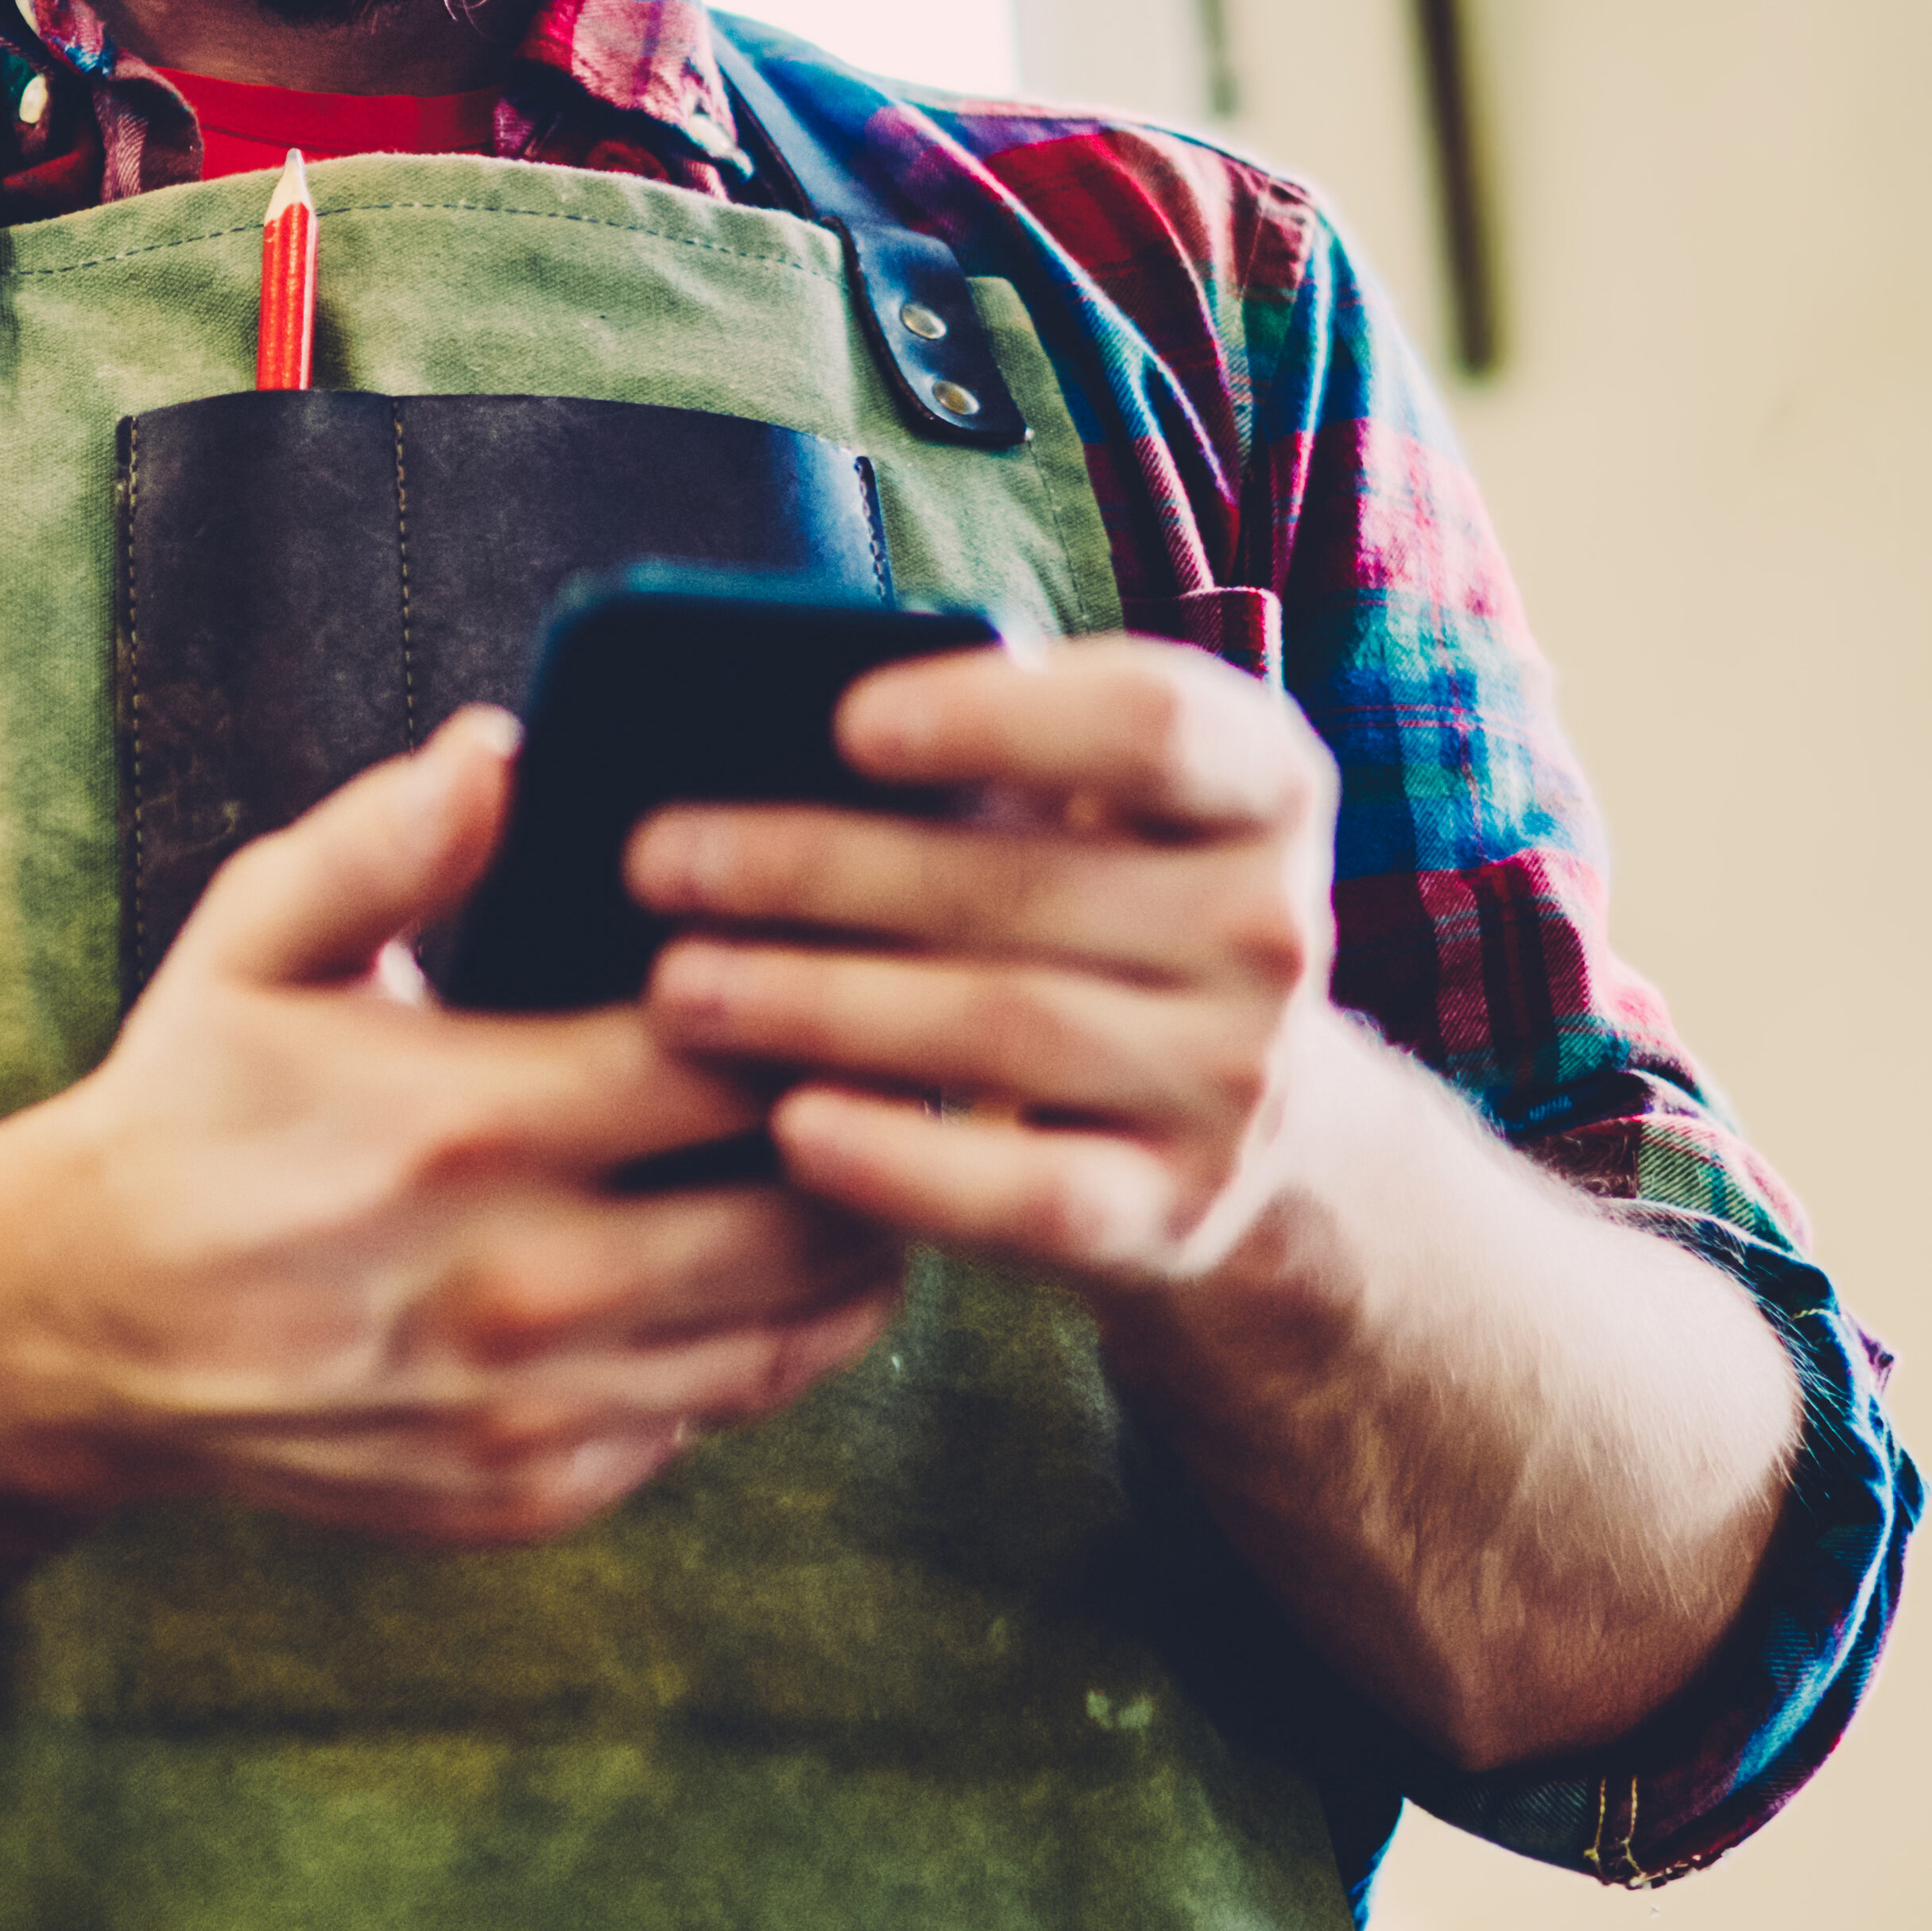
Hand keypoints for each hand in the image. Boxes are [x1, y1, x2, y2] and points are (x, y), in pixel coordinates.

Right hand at [0, 710, 910, 1548]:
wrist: (79, 1327)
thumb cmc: (190, 1109)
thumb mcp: (256, 945)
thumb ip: (387, 842)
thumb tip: (504, 749)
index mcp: (473, 1122)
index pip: (736, 1065)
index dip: (812, 1012)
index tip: (837, 972)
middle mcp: (520, 1282)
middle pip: (808, 1217)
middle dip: (863, 1140)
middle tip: (886, 1078)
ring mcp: (531, 1408)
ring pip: (791, 1341)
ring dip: (844, 1256)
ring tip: (849, 1173)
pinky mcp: (529, 1493)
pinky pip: (708, 1420)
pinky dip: (749, 1352)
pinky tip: (738, 1278)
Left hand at [624, 632, 1349, 1316]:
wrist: (1224, 1113)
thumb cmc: (1089, 908)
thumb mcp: (1079, 810)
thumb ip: (975, 755)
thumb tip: (740, 727)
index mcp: (1258, 785)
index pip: (1153, 722)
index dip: (1001, 717)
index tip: (844, 723)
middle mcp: (1274, 929)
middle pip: (1028, 887)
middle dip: (820, 871)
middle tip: (657, 863)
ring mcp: (1237, 1083)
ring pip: (1006, 1031)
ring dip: (819, 1006)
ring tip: (673, 989)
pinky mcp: (1176, 1213)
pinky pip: (1028, 1191)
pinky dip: (904, 1162)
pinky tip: (790, 1129)